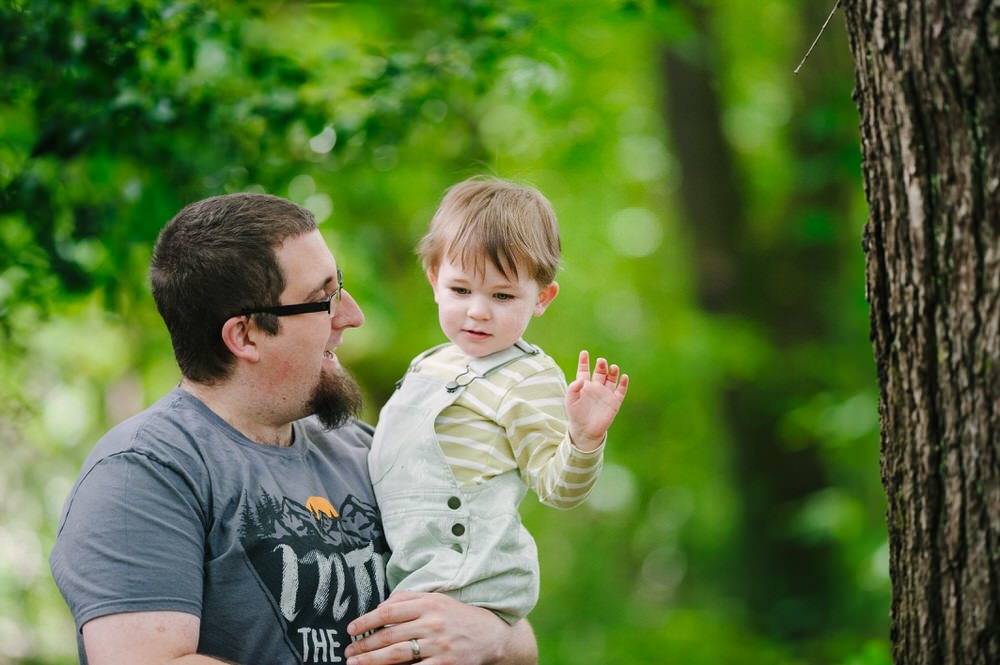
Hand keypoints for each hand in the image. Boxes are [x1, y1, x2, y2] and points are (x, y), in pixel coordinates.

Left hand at [345, 591, 522, 664]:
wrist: (492, 636)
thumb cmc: (460, 616)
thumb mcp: (437, 599)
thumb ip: (409, 599)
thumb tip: (381, 606)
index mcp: (428, 603)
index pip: (388, 611)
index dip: (366, 621)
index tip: (351, 629)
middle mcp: (432, 622)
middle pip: (388, 634)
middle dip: (364, 645)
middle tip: (348, 652)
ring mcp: (438, 645)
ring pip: (396, 653)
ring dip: (371, 660)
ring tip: (355, 664)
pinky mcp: (444, 664)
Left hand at [565, 350, 628, 450]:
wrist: (586, 431)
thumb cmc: (576, 415)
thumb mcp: (571, 401)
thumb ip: (573, 389)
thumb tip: (581, 379)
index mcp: (584, 385)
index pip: (584, 370)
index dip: (584, 361)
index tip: (584, 353)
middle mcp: (596, 387)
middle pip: (600, 372)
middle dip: (601, 365)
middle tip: (601, 362)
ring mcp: (606, 394)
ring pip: (611, 379)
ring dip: (613, 372)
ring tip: (612, 367)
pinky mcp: (614, 402)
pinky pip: (621, 391)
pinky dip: (623, 384)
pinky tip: (624, 377)